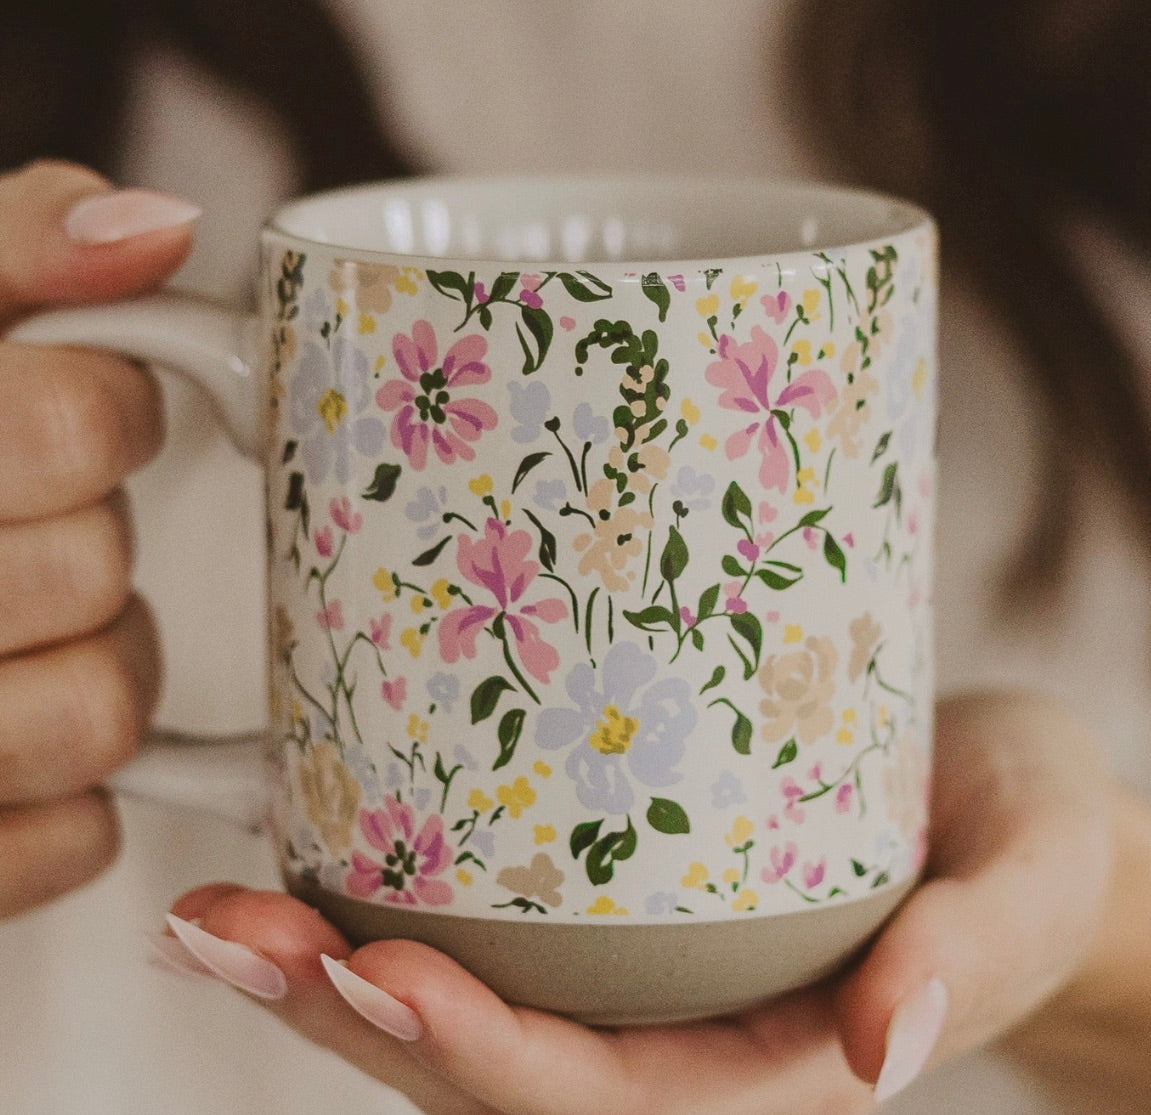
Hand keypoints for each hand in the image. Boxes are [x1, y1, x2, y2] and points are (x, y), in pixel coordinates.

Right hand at [0, 160, 198, 916]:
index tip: (89, 412)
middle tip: (38, 527)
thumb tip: (152, 228)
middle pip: (89, 570)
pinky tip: (11, 743)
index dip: (108, 413)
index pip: (68, 426)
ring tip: (31, 635)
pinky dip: (70, 798)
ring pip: (101, 715)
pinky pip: (74, 840)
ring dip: (101, 669)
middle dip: (91, 539)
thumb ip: (15, 246)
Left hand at [161, 692, 1112, 1112]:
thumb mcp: (1031, 886)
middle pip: (495, 1062)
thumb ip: (971, 959)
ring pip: (470, 1001)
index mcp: (774, 1063)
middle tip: (219, 933)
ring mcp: (648, 974)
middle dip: (347, 1012)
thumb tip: (887, 1049)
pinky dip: (395, 901)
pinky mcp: (629, 900)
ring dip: (332, 966)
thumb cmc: (1029, 845)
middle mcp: (687, 1035)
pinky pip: (498, 924)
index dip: (479, 1054)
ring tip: (216, 913)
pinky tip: (313, 857)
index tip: (374, 973)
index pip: (604, 1099)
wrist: (1009, 803)